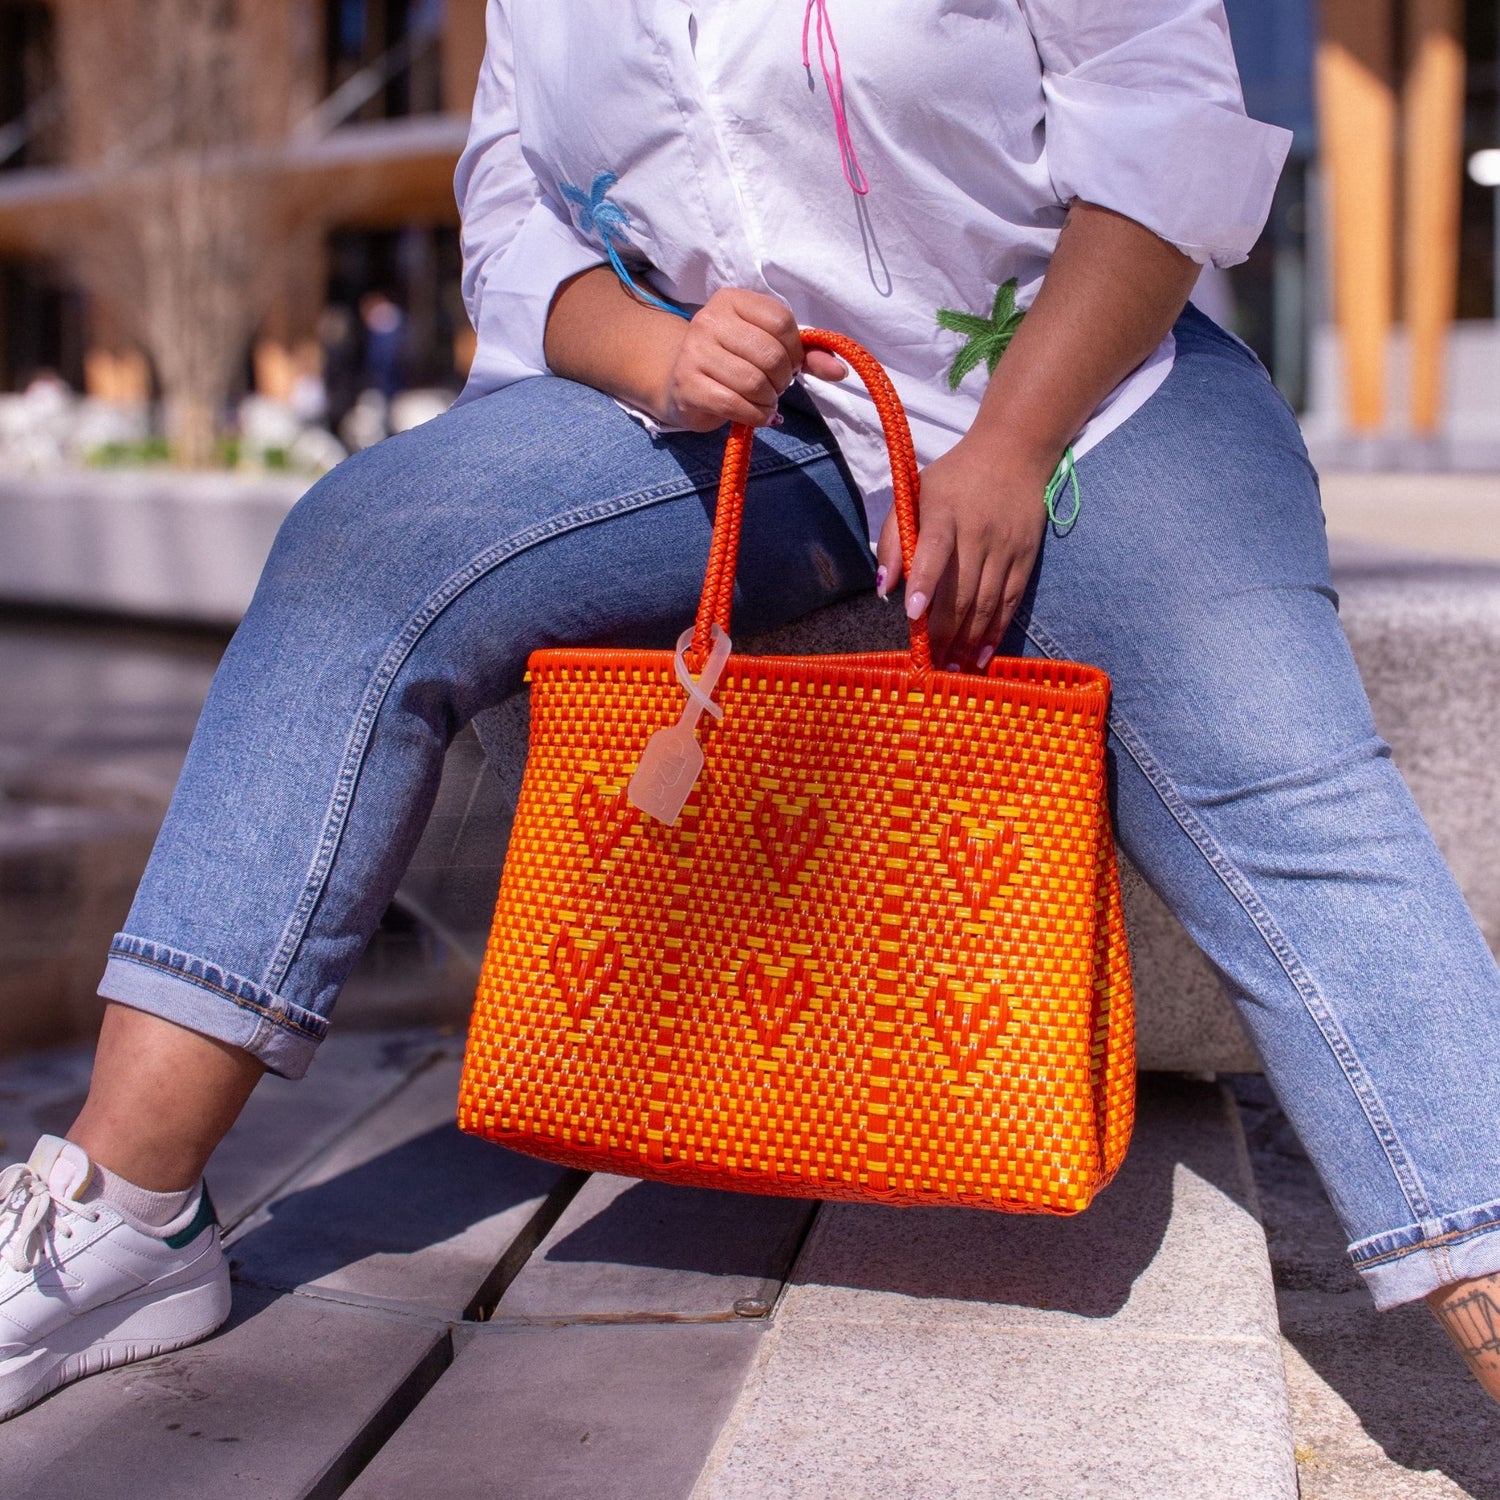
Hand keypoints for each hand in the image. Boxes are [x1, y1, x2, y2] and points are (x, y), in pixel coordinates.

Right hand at [658, 288, 846, 430]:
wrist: (681, 383)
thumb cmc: (732, 362)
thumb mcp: (767, 347)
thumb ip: (806, 355)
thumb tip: (840, 371)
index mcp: (732, 300)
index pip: (781, 320)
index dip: (795, 350)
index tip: (789, 364)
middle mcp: (709, 320)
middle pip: (769, 354)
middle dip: (782, 379)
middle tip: (775, 386)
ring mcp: (695, 352)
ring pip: (753, 382)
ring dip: (768, 400)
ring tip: (763, 400)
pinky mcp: (688, 385)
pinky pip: (735, 404)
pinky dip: (755, 415)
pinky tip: (755, 414)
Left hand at [875, 435, 1052, 668]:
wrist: (1014, 452)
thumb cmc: (953, 479)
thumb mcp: (915, 494)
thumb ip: (894, 538)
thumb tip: (884, 588)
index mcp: (945, 511)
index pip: (935, 549)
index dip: (925, 582)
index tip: (913, 615)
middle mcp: (978, 530)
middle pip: (962, 589)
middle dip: (944, 632)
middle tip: (930, 665)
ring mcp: (1006, 546)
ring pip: (987, 602)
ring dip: (968, 640)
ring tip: (953, 669)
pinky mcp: (1027, 556)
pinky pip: (1010, 601)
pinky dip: (996, 631)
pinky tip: (980, 654)